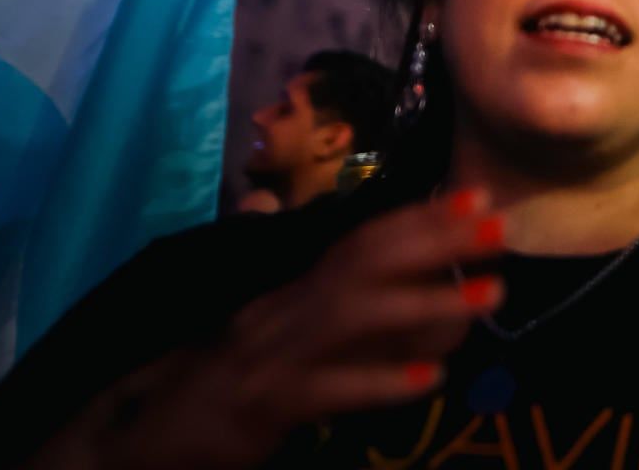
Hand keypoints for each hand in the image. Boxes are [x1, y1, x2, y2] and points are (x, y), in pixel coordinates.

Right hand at [44, 191, 507, 469]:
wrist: (135, 445)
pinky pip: (325, 390)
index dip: (420, 216)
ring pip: (353, 314)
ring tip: (492, 297)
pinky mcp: (258, 405)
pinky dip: (377, 381)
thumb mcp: (279, 343)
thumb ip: (334, 314)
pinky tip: (428, 380)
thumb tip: (406, 289)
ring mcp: (267, 354)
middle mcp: (279, 309)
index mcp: (288, 293)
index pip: (360, 240)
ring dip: (428, 303)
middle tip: (503, 227)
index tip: (480, 195)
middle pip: (362, 260)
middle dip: (436, 239)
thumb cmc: (216, 392)